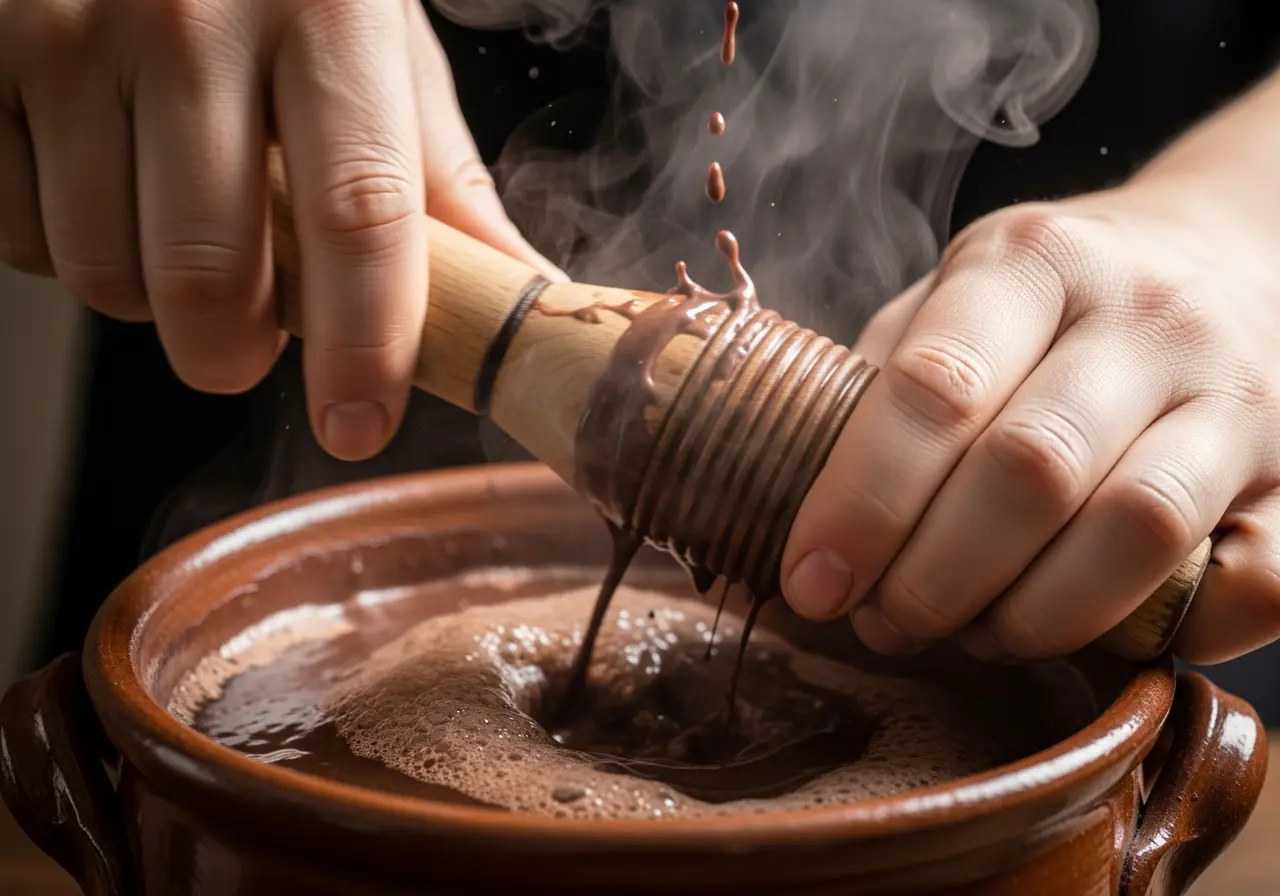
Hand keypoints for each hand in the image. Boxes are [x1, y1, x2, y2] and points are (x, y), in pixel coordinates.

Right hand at [0, 0, 563, 460]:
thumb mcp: (378, 42)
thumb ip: (438, 171)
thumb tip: (518, 283)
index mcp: (327, 12)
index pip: (359, 213)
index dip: (365, 342)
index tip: (361, 425)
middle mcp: (190, 18)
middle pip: (209, 273)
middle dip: (231, 353)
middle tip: (247, 347)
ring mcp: (65, 32)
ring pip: (101, 270)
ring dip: (146, 296)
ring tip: (171, 227)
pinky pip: (16, 233)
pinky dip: (62, 245)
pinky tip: (97, 182)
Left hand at [781, 184, 1279, 664]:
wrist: (1239, 256)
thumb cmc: (1062, 301)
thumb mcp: (963, 297)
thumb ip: (885, 381)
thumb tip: (785, 503)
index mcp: (1031, 264)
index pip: (935, 386)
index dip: (861, 501)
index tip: (811, 582)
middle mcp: (1146, 317)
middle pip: (1029, 471)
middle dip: (933, 578)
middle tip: (882, 623)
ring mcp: (1239, 394)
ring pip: (1135, 532)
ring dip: (1030, 617)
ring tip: (972, 635)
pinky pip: (1251, 583)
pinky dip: (1163, 633)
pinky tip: (1092, 630)